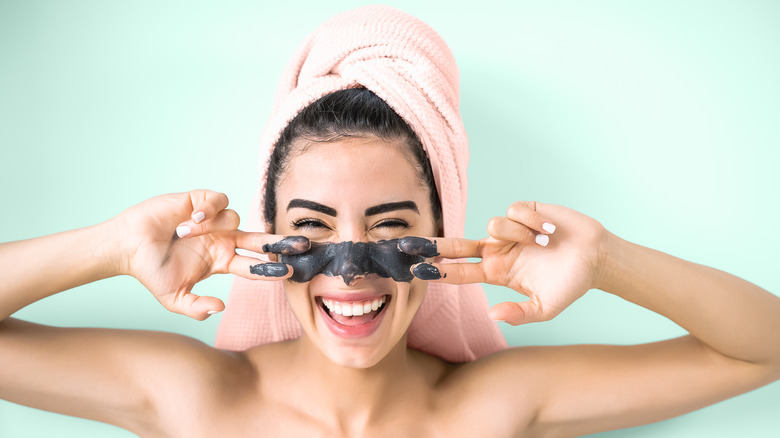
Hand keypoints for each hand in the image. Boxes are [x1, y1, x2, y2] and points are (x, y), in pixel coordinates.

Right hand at [110, 190, 308, 319]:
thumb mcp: (174, 298)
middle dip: (281, 242)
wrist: (128, 247)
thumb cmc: (151, 272)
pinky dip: (209, 210)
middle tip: (302, 245)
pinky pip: (219, 201)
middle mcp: (223, 240)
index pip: (254, 266)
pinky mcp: (201, 201)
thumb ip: (197, 308)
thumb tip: (221, 308)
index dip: (271, 269)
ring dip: (212, 227)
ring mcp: (214, 221)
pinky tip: (190, 219)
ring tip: (184, 232)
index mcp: (222, 261)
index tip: (288, 273)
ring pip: (235, 219)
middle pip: (261, 240)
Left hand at [403, 202, 608, 324]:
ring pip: (493, 224)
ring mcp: (509, 230)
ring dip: (519, 235)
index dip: (438, 270)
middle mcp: (497, 249)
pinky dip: (533, 222)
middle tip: (406, 244)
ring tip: (544, 244)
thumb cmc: (570, 284)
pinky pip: (514, 211)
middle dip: (433, 244)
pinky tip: (549, 230)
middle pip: (457, 244)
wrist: (597, 258)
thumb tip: (492, 315)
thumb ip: (518, 314)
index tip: (415, 270)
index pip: (460, 271)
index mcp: (497, 272)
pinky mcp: (524, 211)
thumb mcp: (545, 308)